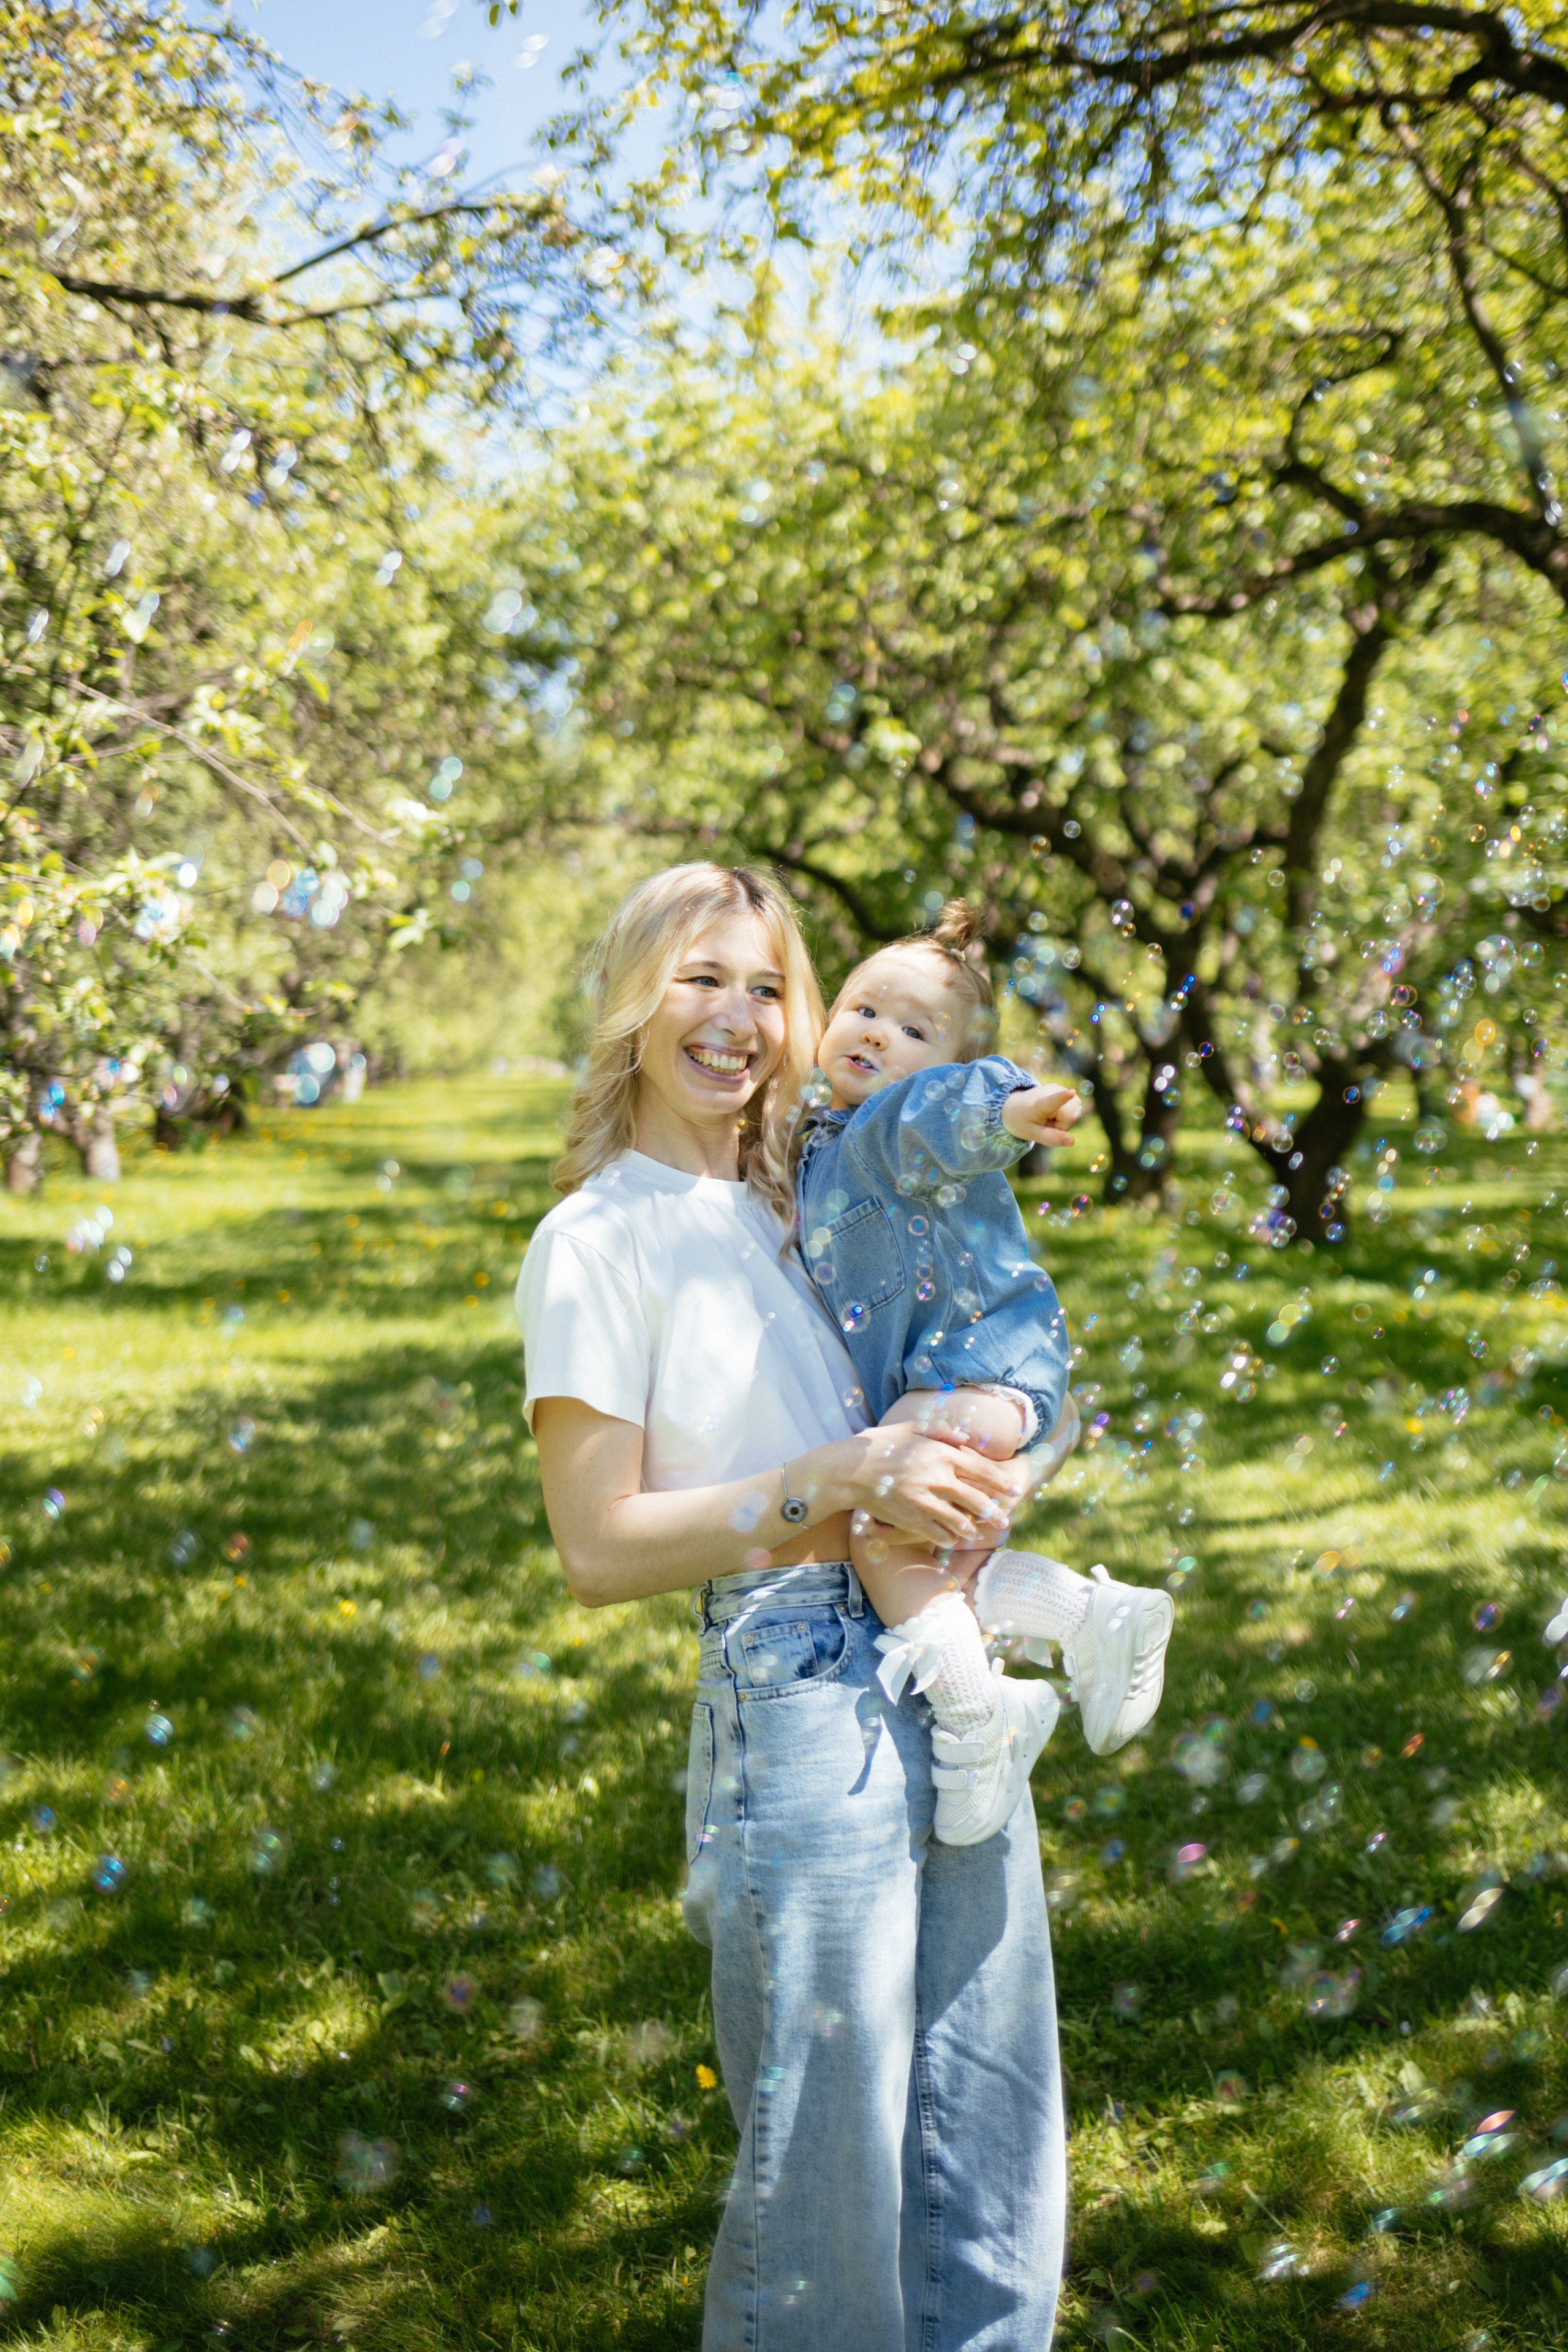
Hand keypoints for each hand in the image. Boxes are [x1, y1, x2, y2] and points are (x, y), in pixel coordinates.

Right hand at [844, 1423, 1023, 1549]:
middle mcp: (938, 1478)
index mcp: (941, 1454)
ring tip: (977, 1533)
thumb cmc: (879, 1446)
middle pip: (976, 1500)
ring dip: (971, 1529)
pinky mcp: (912, 1519)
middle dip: (994, 1513)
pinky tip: (952, 1540)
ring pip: (960, 1521)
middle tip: (1005, 1521)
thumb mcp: (910, 1429)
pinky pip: (938, 1534)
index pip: (981, 1470)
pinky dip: (948, 1538)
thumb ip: (941, 1431)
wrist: (850, 1471)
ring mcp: (926, 1501)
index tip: (1014, 1491)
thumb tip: (966, 1438)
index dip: (1001, 1482)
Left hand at [1001, 1082, 1082, 1149]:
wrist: (1015, 1105)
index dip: (1063, 1097)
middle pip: (1071, 1116)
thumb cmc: (1023, 1121)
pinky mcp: (1064, 1089)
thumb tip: (1072, 1141)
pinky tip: (1054, 1112)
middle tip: (1047, 1124)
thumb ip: (1051, 1138)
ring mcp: (1059, 1088)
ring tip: (1049, 1117)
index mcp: (1039, 1104)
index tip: (1072, 1092)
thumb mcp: (1032, 1134)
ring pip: (1075, 1112)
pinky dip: (1067, 1114)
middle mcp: (1051, 1091)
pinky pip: (1075, 1107)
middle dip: (1063, 1125)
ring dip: (1065, 1120)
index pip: (1053, 1101)